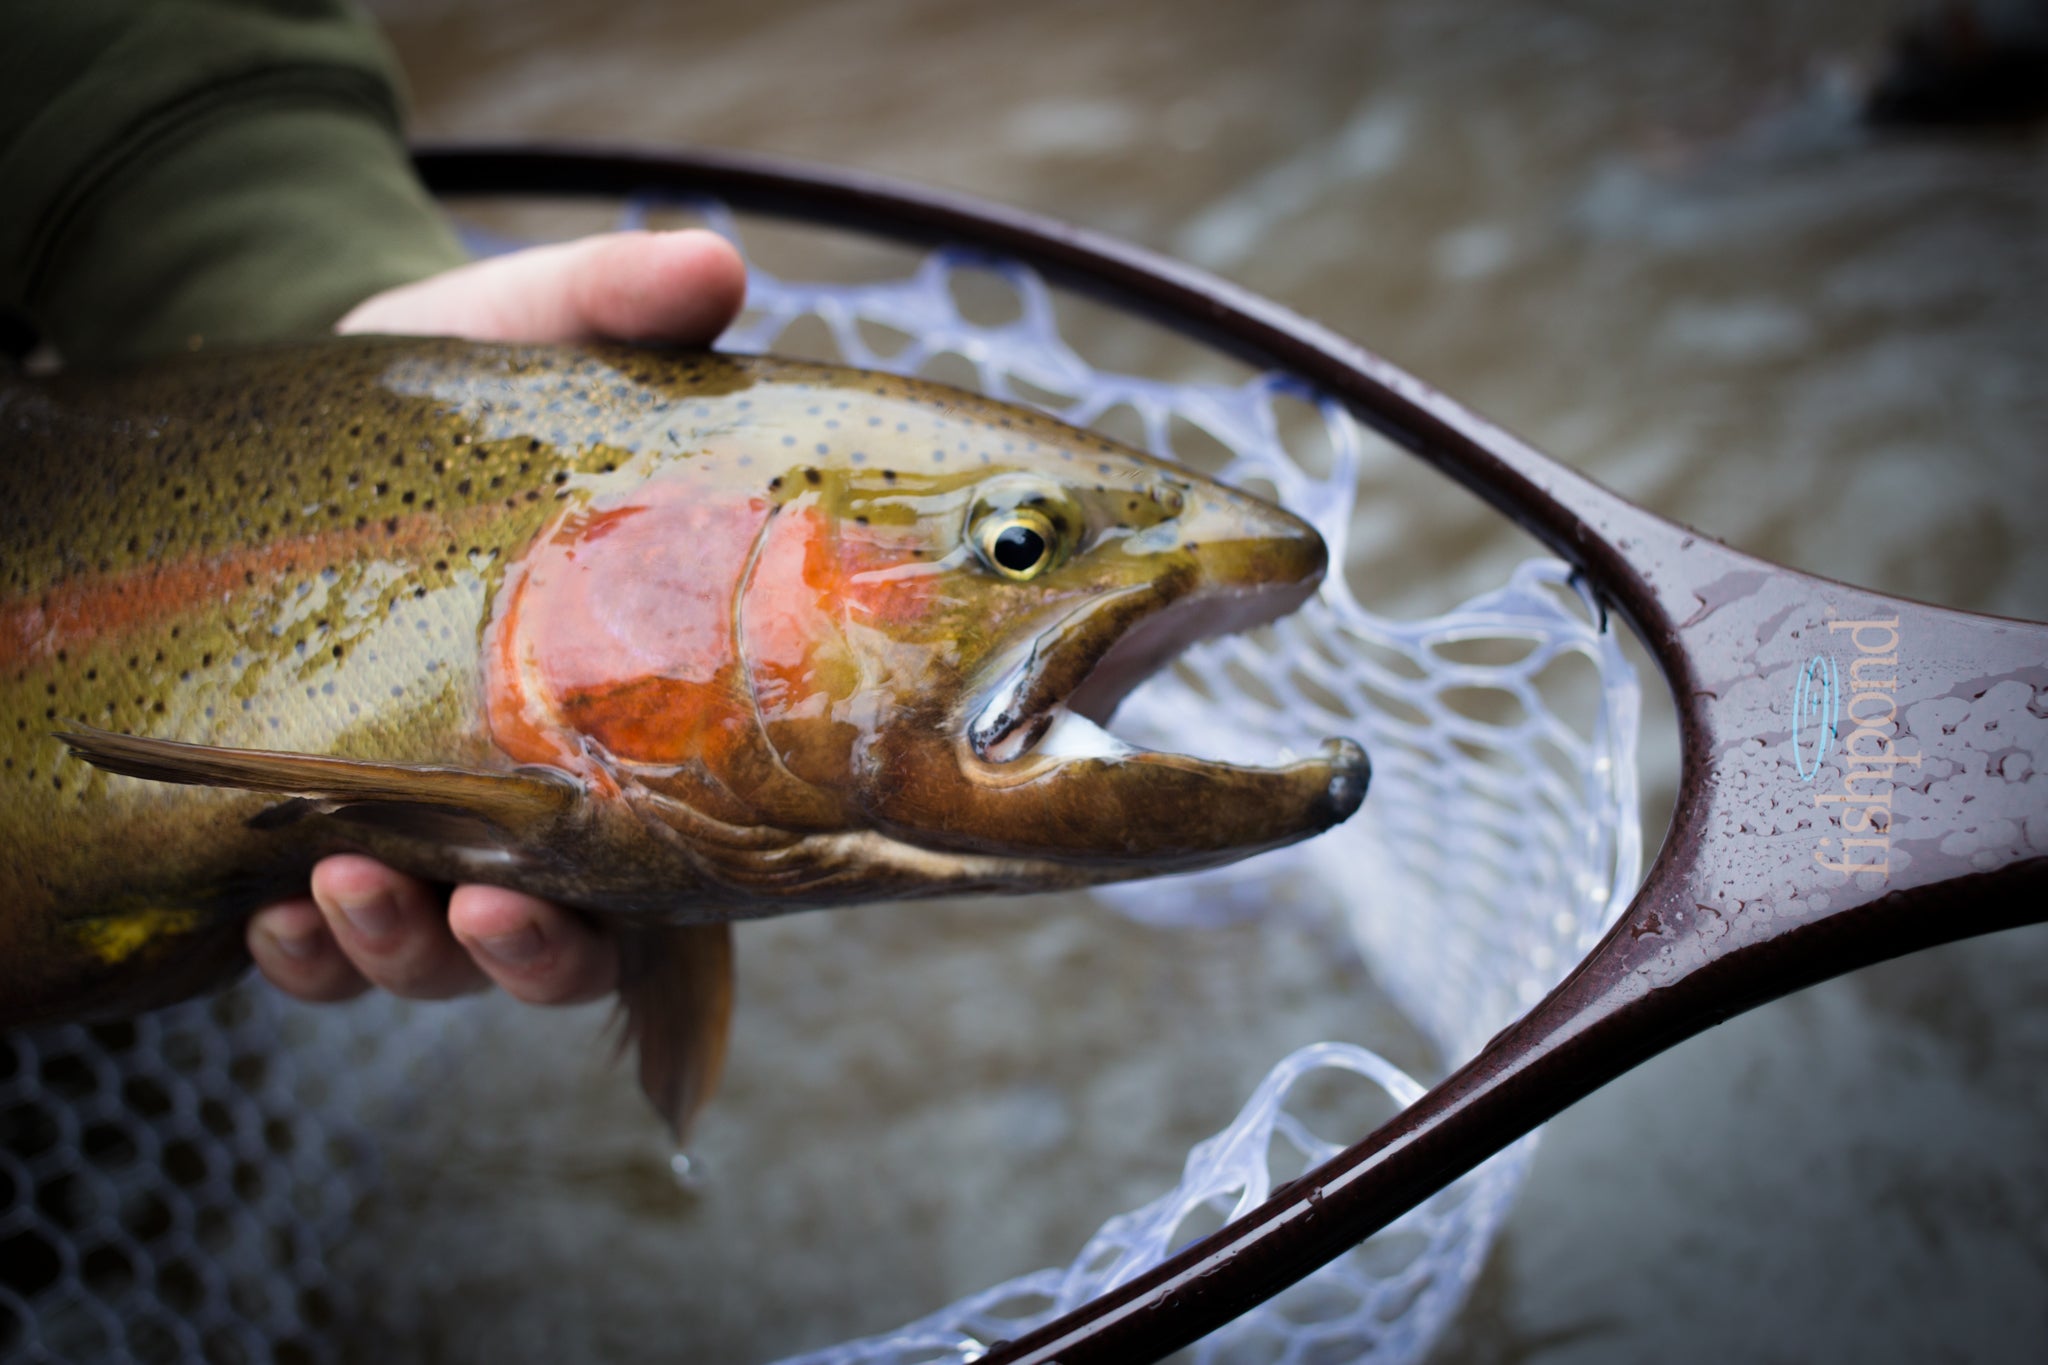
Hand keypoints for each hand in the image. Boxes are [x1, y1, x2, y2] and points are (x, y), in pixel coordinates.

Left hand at [247, 229, 746, 1006]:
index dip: (636, 923)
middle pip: (554, 947)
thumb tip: (715, 266)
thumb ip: (619, 303)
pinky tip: (263, 912)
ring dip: (392, 951)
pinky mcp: (321, 831)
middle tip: (475, 907)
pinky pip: (316, 946)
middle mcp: (543, 806)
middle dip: (514, 953)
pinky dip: (295, 950)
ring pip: (433, 958)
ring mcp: (431, 830)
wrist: (328, 404)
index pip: (667, 870)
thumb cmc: (460, 386)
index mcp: (630, 729)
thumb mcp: (531, 333)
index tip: (565, 896)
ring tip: (341, 886)